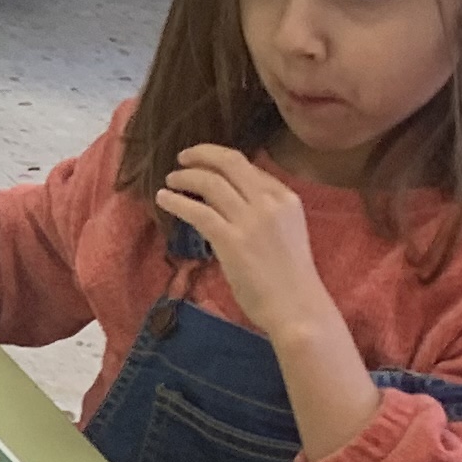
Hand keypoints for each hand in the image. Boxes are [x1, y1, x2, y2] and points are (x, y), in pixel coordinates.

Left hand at [154, 143, 335, 348]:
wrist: (297, 307)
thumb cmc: (290, 276)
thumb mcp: (287, 229)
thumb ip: (265, 210)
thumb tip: (232, 198)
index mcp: (286, 197)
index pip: (248, 166)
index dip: (219, 160)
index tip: (204, 163)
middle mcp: (269, 202)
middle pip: (229, 163)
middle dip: (201, 154)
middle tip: (182, 158)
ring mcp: (250, 220)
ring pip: (210, 182)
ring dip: (184, 177)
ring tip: (170, 180)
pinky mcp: (231, 241)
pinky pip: (197, 211)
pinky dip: (176, 201)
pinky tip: (163, 199)